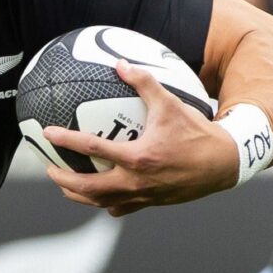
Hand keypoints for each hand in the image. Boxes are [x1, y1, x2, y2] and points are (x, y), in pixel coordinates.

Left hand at [43, 60, 237, 215]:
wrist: (225, 163)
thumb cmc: (197, 132)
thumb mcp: (171, 104)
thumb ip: (144, 83)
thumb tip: (121, 64)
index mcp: (138, 157)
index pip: (93, 148)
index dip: (67, 140)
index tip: (48, 134)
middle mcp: (137, 181)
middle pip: (89, 187)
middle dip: (63, 179)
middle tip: (50, 167)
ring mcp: (143, 195)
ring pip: (101, 202)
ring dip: (79, 194)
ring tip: (65, 185)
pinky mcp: (151, 202)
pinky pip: (121, 208)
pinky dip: (105, 202)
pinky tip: (98, 195)